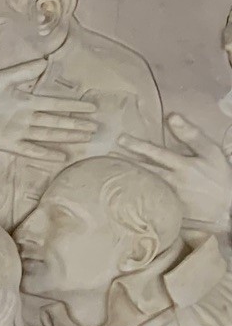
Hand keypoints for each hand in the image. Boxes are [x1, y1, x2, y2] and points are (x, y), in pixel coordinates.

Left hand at [0, 62, 98, 161]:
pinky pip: (31, 150)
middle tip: (96, 128)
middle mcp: (26, 117)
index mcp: (25, 101)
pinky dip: (45, 153)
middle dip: (76, 124)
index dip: (73, 105)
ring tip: (86, 138)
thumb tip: (44, 61)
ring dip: (67, 136)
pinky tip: (61, 156)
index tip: (92, 107)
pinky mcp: (9, 143)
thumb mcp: (0, 79)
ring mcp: (19, 131)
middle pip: (57, 121)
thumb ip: (22, 73)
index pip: (55, 104)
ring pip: (49, 134)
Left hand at [120, 114, 231, 233]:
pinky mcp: (170, 210)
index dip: (138, 146)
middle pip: (144, 171)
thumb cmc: (219, 175)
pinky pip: (149, 203)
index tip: (121, 139)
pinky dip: (135, 196)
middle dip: (124, 162)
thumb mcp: (210, 151)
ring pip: (144, 186)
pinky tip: (121, 192)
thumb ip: (190, 134)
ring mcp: (170, 198)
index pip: (156, 153)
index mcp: (183, 166)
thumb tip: (171, 115)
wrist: (229, 205)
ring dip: (126, 178)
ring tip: (108, 171)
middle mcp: (174, 182)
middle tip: (106, 156)